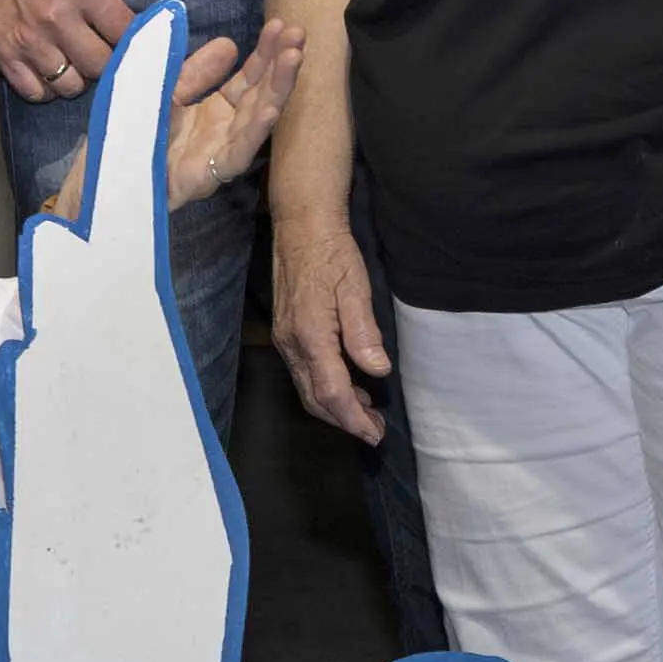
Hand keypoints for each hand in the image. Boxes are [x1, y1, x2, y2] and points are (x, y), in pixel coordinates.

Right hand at [0, 0, 136, 102]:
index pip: (126, 35)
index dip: (135, 42)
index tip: (134, 43)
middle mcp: (58, 18)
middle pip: (100, 67)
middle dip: (107, 64)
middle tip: (105, 55)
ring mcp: (30, 39)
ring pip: (70, 85)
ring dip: (78, 80)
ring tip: (79, 66)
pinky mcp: (4, 52)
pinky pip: (35, 91)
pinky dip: (47, 89)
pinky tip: (51, 74)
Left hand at [39, 22, 307, 221]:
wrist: (97, 180)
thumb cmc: (128, 136)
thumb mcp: (161, 91)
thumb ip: (193, 72)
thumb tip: (230, 45)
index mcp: (212, 113)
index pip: (248, 79)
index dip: (265, 54)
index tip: (281, 26)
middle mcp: (221, 133)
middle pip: (258, 95)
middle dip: (280, 66)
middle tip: (299, 34)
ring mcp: (214, 156)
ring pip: (256, 121)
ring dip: (277, 90)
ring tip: (294, 59)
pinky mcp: (203, 178)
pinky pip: (235, 156)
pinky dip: (254, 133)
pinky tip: (270, 109)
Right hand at [273, 214, 394, 445]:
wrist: (301, 226)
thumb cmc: (332, 254)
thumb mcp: (355, 288)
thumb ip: (364, 332)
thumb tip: (377, 370)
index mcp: (312, 336)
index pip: (332, 392)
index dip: (354, 419)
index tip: (374, 434)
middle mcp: (292, 344)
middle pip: (315, 399)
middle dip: (344, 421)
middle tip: (374, 431)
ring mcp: (285, 340)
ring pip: (307, 389)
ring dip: (334, 408)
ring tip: (365, 414)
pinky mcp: (286, 333)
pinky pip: (303, 373)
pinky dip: (324, 389)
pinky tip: (348, 384)